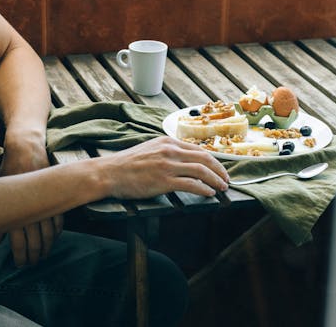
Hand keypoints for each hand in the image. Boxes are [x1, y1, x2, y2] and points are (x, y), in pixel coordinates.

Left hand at [0, 135, 62, 266]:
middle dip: (35, 255)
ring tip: (44, 254)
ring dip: (47, 246)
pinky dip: (57, 231)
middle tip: (33, 262)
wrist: (26, 148)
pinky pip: (60, 219)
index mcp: (15, 208)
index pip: (19, 242)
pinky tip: (54, 238)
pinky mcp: (56, 195)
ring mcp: (45, 202)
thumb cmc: (9, 169)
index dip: (21, 256)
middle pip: (35, 240)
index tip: (21, 264)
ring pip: (49, 233)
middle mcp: (31, 207)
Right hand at [104, 136, 229, 198]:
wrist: (109, 173)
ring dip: (216, 180)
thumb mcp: (149, 149)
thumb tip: (183, 160)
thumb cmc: (126, 164)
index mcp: (167, 141)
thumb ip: (166, 152)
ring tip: (222, 187)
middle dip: (219, 170)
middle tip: (226, 179)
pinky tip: (209, 194)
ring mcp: (167, 165)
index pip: (197, 149)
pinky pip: (191, 184)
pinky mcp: (164, 181)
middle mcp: (170, 150)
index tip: (219, 168)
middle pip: (204, 158)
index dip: (213, 160)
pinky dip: (204, 189)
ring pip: (201, 171)